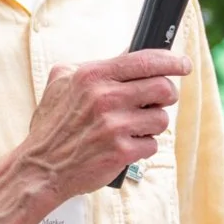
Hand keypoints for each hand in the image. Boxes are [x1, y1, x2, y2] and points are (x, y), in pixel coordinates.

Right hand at [15, 48, 190, 205]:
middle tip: (155, 101)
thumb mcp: (61, 83)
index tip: (183, 64)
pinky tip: (124, 146)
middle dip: (166, 95)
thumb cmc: (52, 126)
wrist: (40, 167)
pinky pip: (151, 144)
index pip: (146, 60)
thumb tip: (126, 55)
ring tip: (132, 128)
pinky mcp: (121, 152)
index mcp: (93, 76)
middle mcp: (105, 98)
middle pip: (163, 88)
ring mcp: (115, 126)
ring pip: (161, 118)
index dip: (172, 60)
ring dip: (151, 124)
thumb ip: (92, 67)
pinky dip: (142, 146)